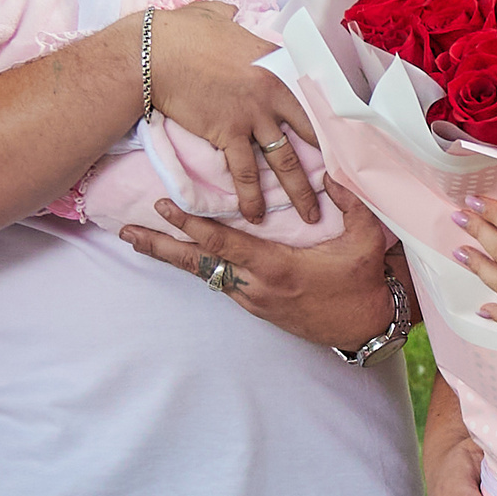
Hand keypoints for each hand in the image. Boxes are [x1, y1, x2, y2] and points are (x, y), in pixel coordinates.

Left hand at [120, 182, 394, 347]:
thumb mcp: (366, 238)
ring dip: (174, 257)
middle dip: (160, 247)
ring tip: (141, 240)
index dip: (190, 225)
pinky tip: (185, 255)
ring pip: (206, 274)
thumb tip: (331, 170)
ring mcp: (255, 300)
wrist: (369, 325)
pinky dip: (199, 265)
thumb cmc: (365, 281)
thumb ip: (349, 201)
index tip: (164, 206)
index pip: (223, 243)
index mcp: (276, 267)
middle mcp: (257, 286)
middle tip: (127, 232)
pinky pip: (221, 282)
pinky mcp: (259, 307)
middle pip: (199, 264)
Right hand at [148, 2, 320, 223]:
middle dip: (328, 161)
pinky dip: (251, 195)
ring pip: (285, 160)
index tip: (345, 140)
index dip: (330, 119)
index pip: (313, 93)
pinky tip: (254, 214)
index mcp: (276, 61)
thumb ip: (231, 17)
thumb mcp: (215, 16)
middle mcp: (274, 90)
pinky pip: (245, 171)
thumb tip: (231, 13)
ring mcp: (253, 114)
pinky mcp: (228, 133)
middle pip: (310, 132)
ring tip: (309, 215)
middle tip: (340, 185)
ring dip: (298, 191)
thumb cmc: (182, 31)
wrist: (156, 54)